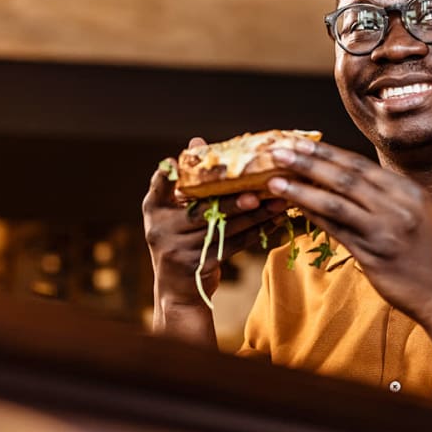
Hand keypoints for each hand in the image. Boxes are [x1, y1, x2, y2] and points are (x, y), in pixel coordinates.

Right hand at [143, 137, 288, 307]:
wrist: (177, 290)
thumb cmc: (180, 240)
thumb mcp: (175, 213)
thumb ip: (186, 182)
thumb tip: (198, 141)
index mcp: (154, 210)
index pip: (159, 187)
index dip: (166, 175)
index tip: (173, 160)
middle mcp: (161, 229)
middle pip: (204, 211)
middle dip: (234, 202)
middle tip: (258, 192)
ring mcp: (180, 249)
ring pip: (224, 228)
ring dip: (255, 216)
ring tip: (278, 203)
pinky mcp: (201, 264)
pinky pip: (235, 244)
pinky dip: (257, 233)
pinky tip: (274, 222)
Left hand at [266, 137, 431, 324]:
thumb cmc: (430, 258)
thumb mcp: (418, 216)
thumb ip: (389, 198)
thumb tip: (350, 180)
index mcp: (409, 192)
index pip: (360, 165)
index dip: (327, 152)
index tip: (301, 142)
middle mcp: (398, 206)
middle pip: (345, 177)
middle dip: (308, 161)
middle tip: (279, 151)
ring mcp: (385, 230)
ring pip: (336, 201)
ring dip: (302, 188)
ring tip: (275, 178)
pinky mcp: (374, 255)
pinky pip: (336, 230)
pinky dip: (313, 216)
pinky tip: (293, 207)